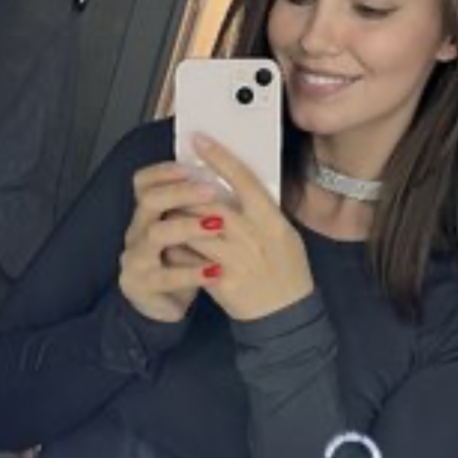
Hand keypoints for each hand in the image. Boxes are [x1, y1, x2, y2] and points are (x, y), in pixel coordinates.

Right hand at [119, 162, 226, 322]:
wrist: (163, 307)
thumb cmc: (182, 264)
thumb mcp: (186, 234)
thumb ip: (195, 210)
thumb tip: (222, 177)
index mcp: (146, 215)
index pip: (144, 183)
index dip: (164, 172)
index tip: (192, 166)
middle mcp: (136, 232)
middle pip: (149, 201)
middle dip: (181, 192)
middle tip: (212, 191)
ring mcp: (135, 259)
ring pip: (155, 235)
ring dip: (188, 226)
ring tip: (217, 226)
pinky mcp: (140, 285)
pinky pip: (165, 277)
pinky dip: (192, 272)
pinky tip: (216, 270)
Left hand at [188, 135, 313, 321]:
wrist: (286, 317)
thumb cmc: (288, 272)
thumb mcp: (285, 235)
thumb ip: (262, 212)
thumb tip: (236, 186)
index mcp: (272, 221)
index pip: (243, 180)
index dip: (220, 157)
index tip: (200, 140)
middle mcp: (253, 237)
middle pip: (210, 202)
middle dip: (187, 191)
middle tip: (173, 182)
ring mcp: (236, 259)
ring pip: (194, 228)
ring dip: (177, 218)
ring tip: (169, 213)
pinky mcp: (220, 281)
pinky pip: (188, 257)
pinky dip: (178, 248)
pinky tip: (175, 245)